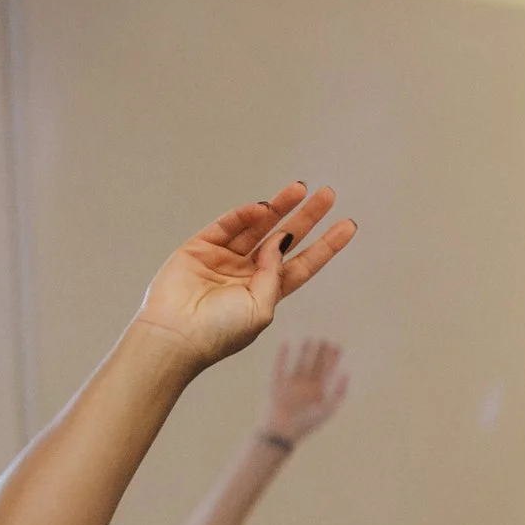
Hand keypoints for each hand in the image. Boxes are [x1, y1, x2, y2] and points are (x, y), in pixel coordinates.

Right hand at [134, 184, 357, 371]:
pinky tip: (265, 208)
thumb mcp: (261, 309)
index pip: (302, 265)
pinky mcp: (199, 247)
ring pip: (258, 226)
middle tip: (328, 195)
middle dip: (306, 218)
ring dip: (280, 207)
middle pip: (284, 239)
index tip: (348, 225)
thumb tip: (281, 241)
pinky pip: (228, 225)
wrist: (175, 336)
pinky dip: (246, 215)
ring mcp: (223, 259)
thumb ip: (274, 275)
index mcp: (265, 294)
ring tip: (301, 189)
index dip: (326, 246)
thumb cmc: (220, 333)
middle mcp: (246, 274)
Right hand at [263, 339, 348, 444]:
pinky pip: (280, 366)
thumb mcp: (327, 409)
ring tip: (310, 338)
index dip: (334, 359)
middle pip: (316, 365)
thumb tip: (347, 372)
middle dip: (321, 353)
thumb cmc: (306, 424)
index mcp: (319, 393)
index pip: (328, 372)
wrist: (281, 432)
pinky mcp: (277, 384)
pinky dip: (283, 355)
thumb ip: (338, 392)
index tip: (338, 346)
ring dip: (304, 351)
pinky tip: (286, 343)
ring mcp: (291, 385)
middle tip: (326, 339)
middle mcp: (306, 387)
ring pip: (300, 363)